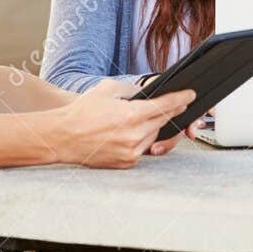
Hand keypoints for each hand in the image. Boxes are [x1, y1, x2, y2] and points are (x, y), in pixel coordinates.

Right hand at [55, 79, 196, 167]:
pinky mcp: (126, 163)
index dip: (182, 99)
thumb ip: (132, 88)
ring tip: (141, 118)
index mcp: (131, 115)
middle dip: (171, 111)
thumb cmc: (82, 112)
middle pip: (164, 121)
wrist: (62, 137)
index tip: (191, 95)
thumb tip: (150, 91)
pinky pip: (143, 148)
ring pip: (154, 135)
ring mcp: (131, 152)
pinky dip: (142, 139)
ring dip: (154, 126)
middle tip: (177, 104)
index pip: (166, 106)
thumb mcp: (108, 89)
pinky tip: (132, 132)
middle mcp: (134, 135)